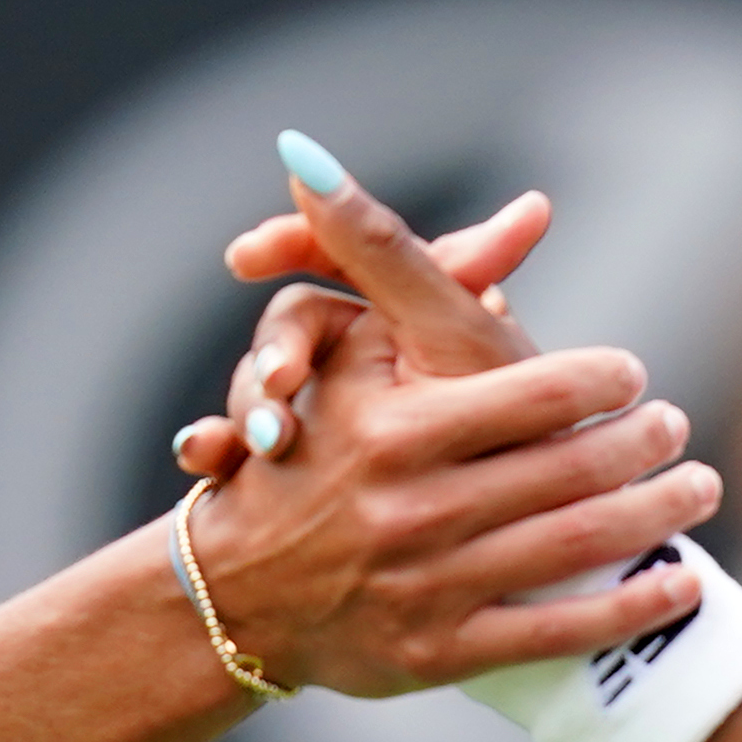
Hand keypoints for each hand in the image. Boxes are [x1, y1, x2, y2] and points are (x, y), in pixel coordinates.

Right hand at [169, 180, 551, 476]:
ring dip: (247, 405)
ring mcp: (302, 421)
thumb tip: (537, 205)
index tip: (246, 257)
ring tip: (267, 435)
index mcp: (381, 315)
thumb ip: (477, 280)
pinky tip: (205, 457)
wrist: (470, 536)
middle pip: (280, 334)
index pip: (319, 263)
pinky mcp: (278, 473)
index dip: (285, 246)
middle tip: (282, 381)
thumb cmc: (496, 432)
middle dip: (274, 352)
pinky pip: (226, 451)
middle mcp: (337, 361)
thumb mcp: (472, 350)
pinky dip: (211, 448)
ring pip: (252, 391)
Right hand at [177, 297, 712, 695]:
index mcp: (394, 431)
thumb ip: (403, 274)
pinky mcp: (439, 654)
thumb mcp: (339, 357)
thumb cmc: (304, 456)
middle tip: (676, 424)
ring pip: (574, 544)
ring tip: (697, 485)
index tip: (632, 372)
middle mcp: (411, 510)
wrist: (234, 596)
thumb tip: (459, 189)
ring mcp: (427, 587)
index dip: (599, 381)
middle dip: (642, 444)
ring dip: (656, 513)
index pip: (531, 396)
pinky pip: (556, 631)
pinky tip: (682, 583)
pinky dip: (629, 606)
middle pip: (568, 470)